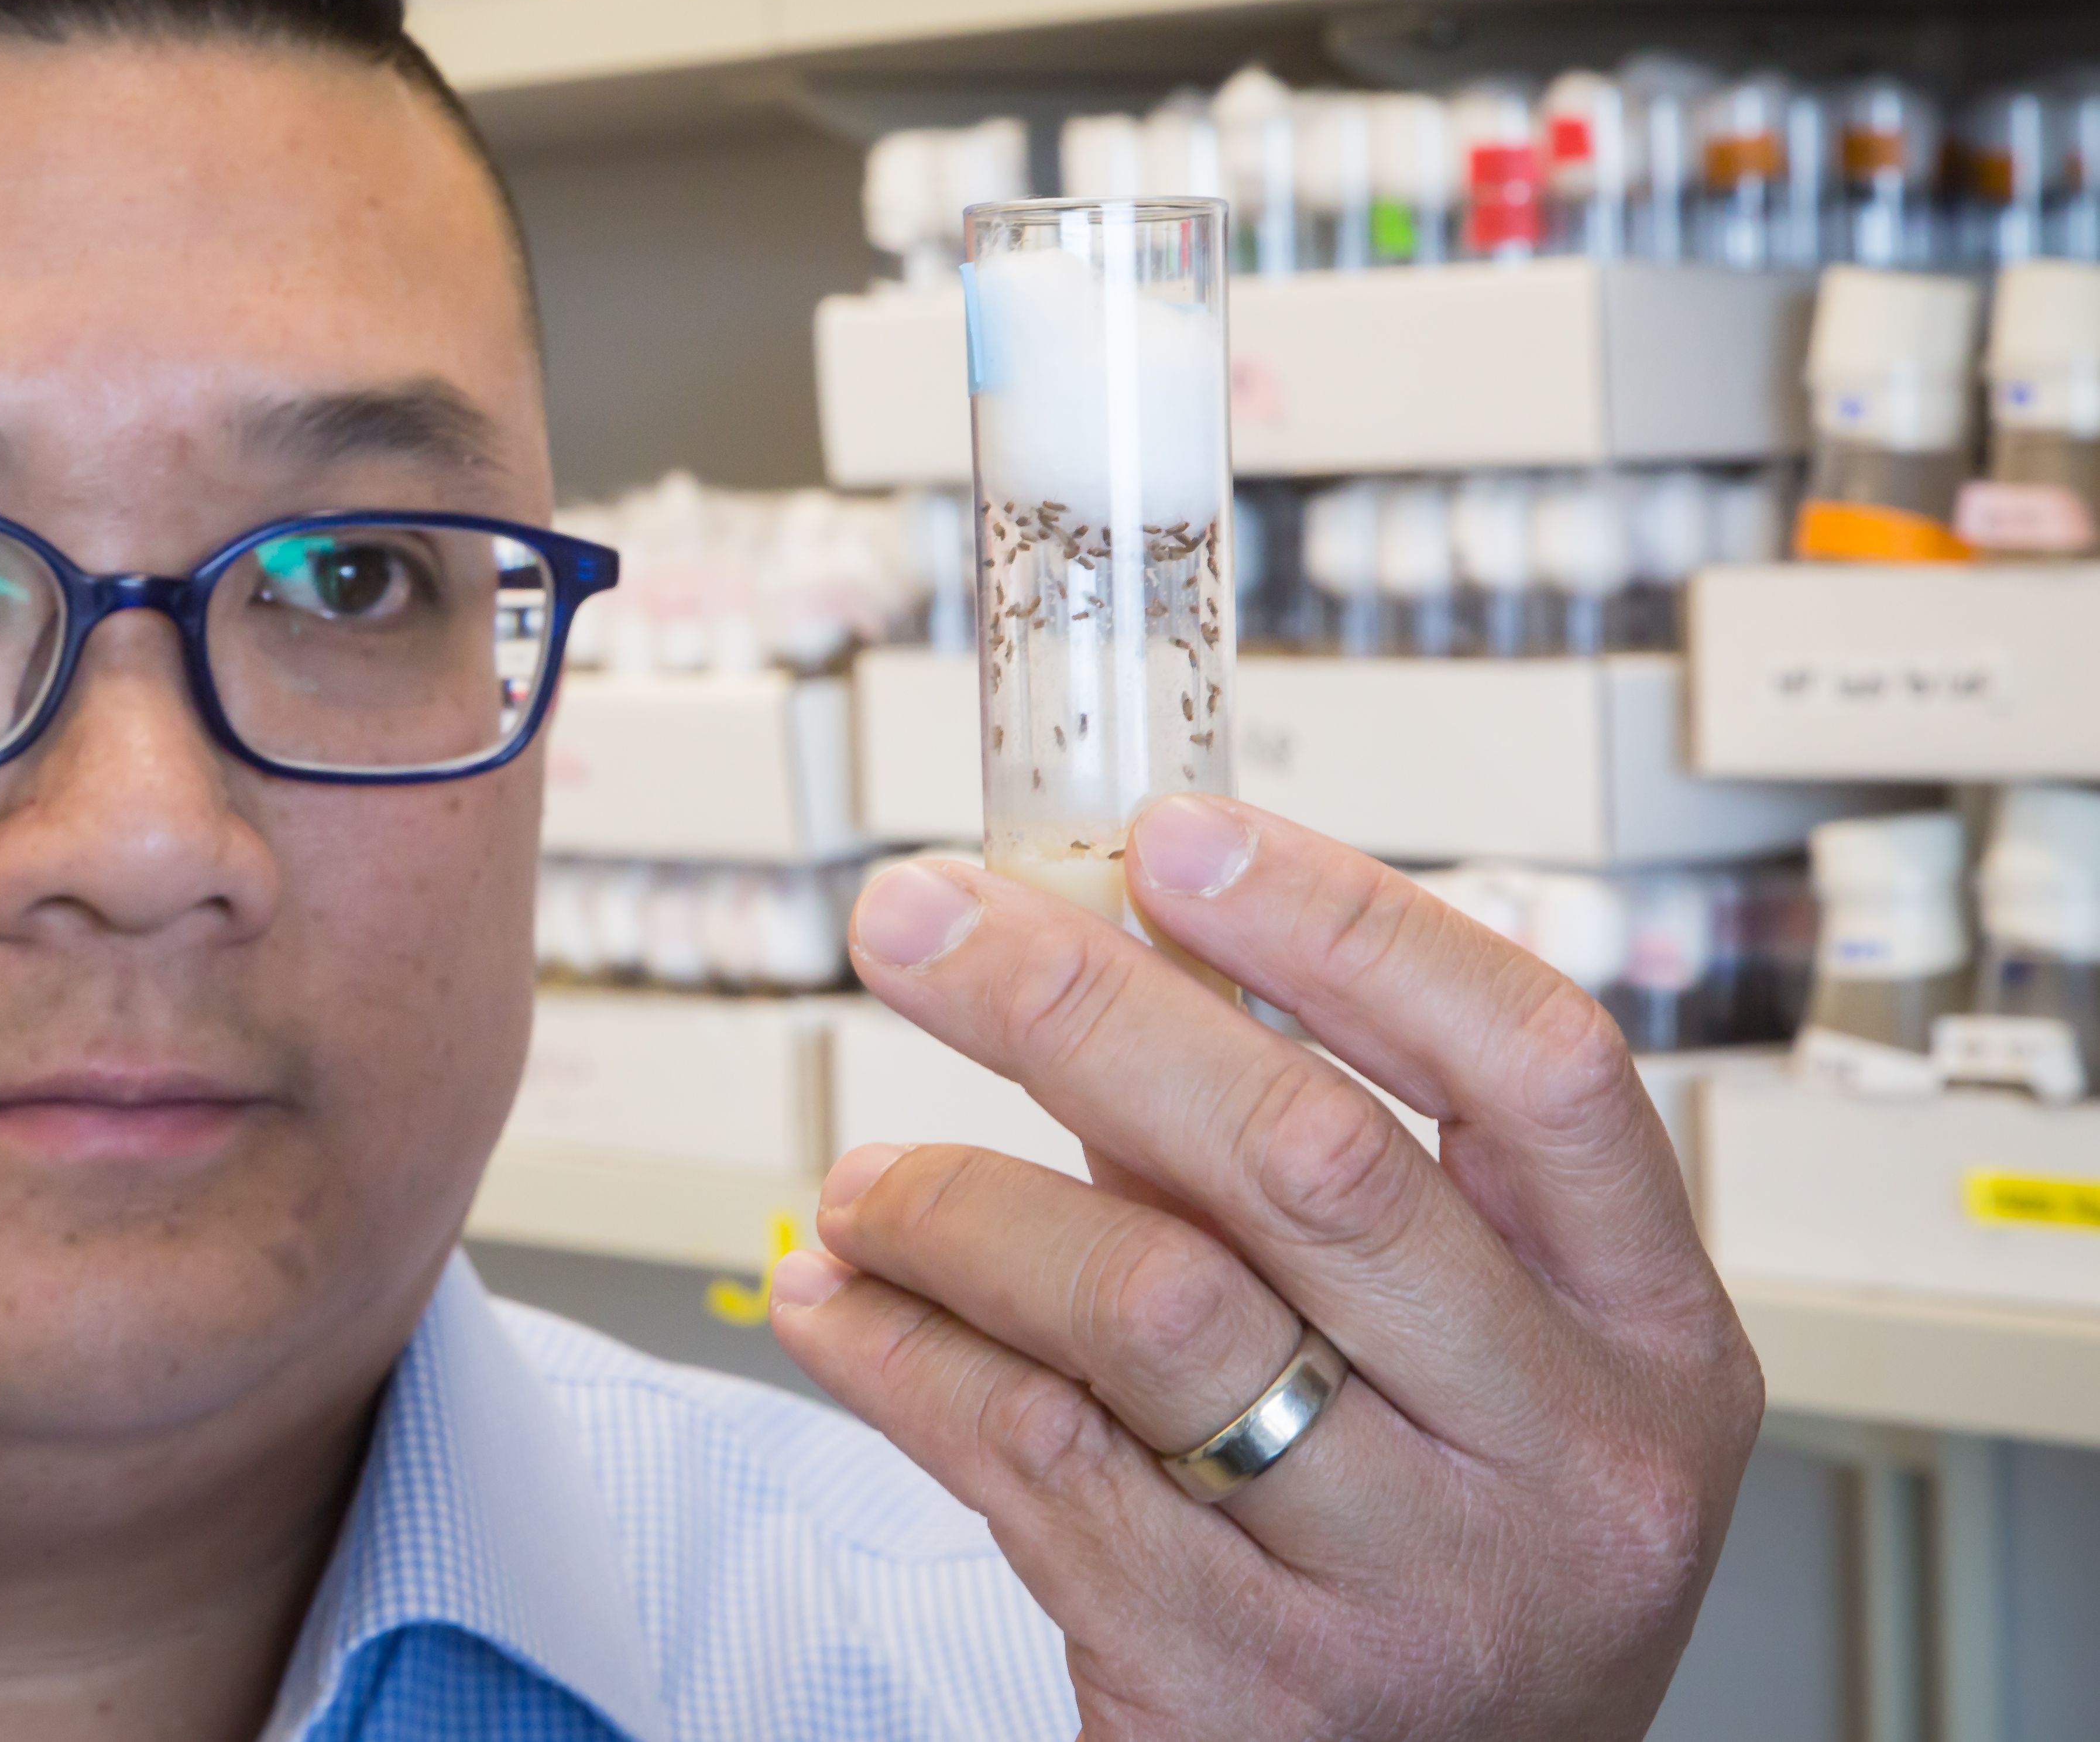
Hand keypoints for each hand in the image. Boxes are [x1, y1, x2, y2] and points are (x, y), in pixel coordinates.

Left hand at [768, 796, 1760, 1741]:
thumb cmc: (1433, 1549)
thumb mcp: (1458, 1360)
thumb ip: (1307, 1173)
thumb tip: (1102, 946)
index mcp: (1648, 1335)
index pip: (1530, 1061)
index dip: (1342, 923)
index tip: (1166, 837)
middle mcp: (1564, 1459)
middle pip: (1308, 1158)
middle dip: (1078, 1006)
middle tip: (920, 922)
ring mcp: (1416, 1587)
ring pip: (1150, 1305)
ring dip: (959, 1204)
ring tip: (863, 1184)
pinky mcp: (1245, 1688)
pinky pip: (1032, 1456)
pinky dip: (903, 1352)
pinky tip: (846, 1304)